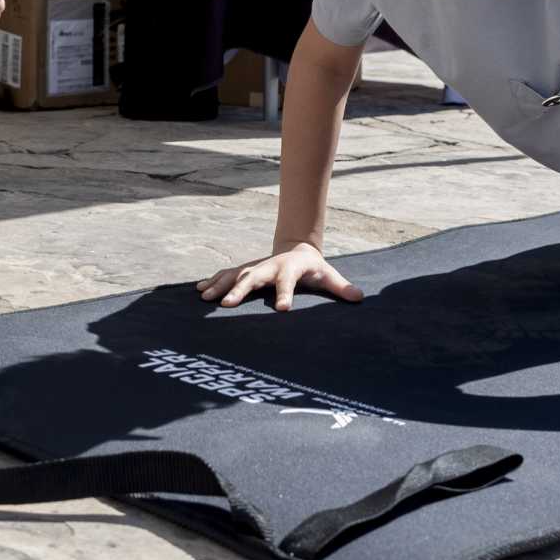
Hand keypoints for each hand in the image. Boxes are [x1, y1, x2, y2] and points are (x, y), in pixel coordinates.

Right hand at [197, 242, 363, 311]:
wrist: (297, 249)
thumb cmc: (314, 268)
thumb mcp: (329, 275)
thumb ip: (341, 287)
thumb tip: (360, 297)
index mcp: (290, 268)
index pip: (287, 282)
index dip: (285, 294)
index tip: (282, 310)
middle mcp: (269, 266)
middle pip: (252, 277)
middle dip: (239, 290)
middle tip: (226, 305)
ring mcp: (255, 267)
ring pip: (234, 275)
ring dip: (219, 285)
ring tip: (205, 299)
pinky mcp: (246, 270)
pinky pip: (226, 275)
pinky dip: (213, 281)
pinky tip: (198, 290)